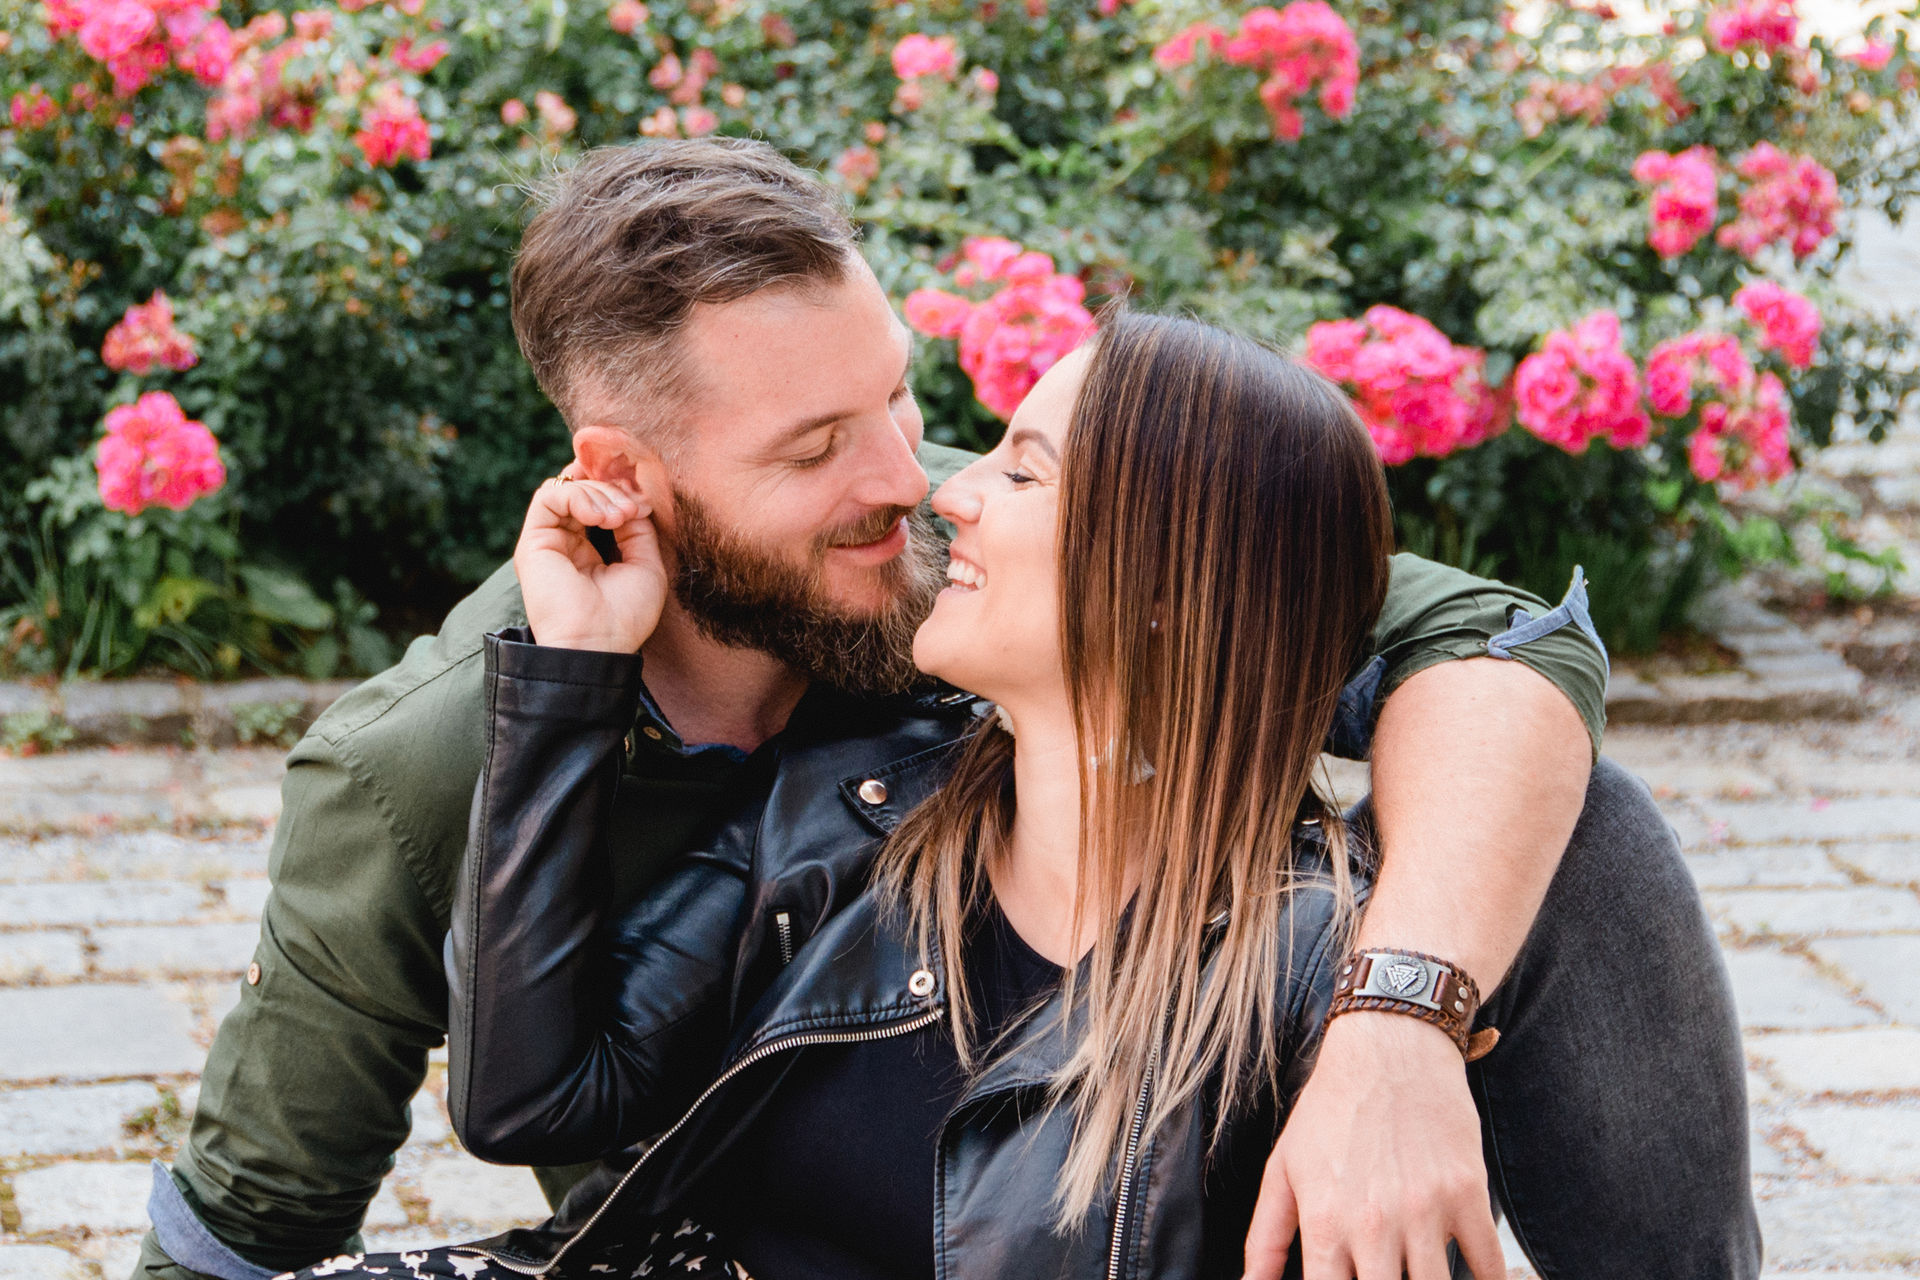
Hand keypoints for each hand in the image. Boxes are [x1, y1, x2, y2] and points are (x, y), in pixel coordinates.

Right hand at [513, 465, 666, 652]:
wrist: (598, 645)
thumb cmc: (626, 616)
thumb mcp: (645, 565)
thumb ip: (638, 529)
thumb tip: (633, 499)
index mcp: (590, 550)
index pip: (597, 501)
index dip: (618, 489)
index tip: (643, 500)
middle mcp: (566, 543)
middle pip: (584, 490)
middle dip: (613, 490)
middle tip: (634, 509)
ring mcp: (548, 541)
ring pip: (566, 488)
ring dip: (599, 493)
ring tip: (620, 516)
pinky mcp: (533, 542)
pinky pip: (548, 496)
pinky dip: (578, 496)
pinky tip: (600, 517)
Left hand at [1243, 1013, 1503, 1279]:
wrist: (1389, 1048)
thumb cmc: (1331, 1109)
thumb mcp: (1284, 1169)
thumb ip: (1266, 1237)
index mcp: (1326, 1222)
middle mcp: (1376, 1223)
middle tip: (1383, 1277)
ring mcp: (1426, 1210)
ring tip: (1416, 1274)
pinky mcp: (1468, 1193)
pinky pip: (1489, 1264)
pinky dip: (1487, 1279)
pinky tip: (1475, 1276)